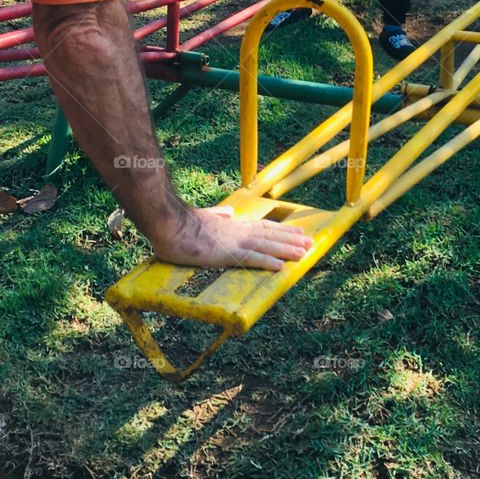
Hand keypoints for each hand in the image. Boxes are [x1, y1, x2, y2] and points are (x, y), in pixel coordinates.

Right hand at [152, 205, 312, 270]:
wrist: (169, 224)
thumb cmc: (182, 224)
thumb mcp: (204, 216)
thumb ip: (218, 215)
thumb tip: (228, 211)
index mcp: (233, 225)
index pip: (263, 227)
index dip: (282, 230)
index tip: (297, 232)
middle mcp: (238, 232)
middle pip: (270, 235)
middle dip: (291, 240)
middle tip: (310, 243)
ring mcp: (233, 242)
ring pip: (266, 245)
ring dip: (286, 250)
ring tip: (304, 253)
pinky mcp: (225, 254)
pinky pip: (250, 259)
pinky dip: (266, 262)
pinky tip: (280, 267)